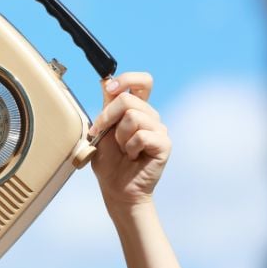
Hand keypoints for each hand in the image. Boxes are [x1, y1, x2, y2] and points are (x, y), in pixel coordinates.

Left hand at [89, 72, 170, 214]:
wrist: (116, 189)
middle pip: (127, 98)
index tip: (110, 89)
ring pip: (133, 117)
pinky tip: (133, 156)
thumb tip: (106, 81)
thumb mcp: (102, 129)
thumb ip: (107, 106)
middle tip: (103, 134)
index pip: (142, 81)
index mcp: (136, 109)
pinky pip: (141, 135)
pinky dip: (130, 147)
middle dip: (108, 116)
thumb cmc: (109, 162)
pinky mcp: (164, 144)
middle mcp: (150, 116)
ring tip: (124, 150)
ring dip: (119, 137)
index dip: (126, 79)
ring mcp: (159, 129)